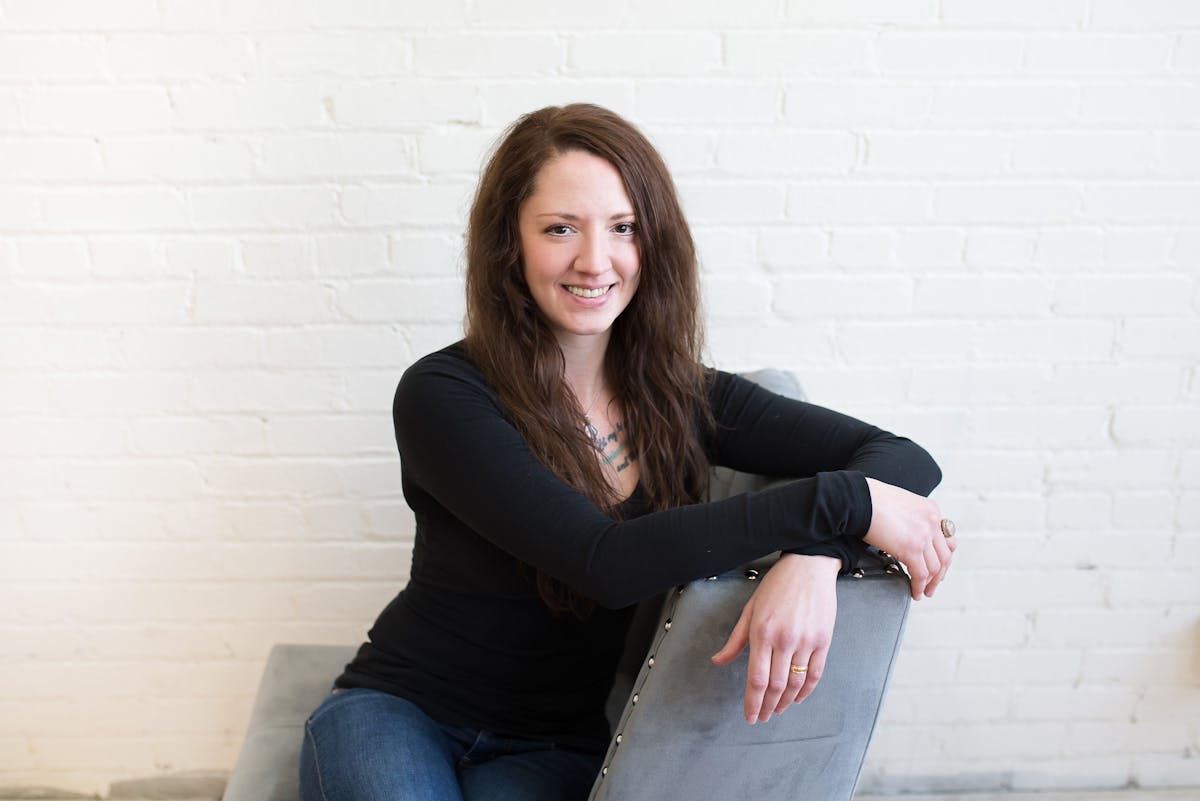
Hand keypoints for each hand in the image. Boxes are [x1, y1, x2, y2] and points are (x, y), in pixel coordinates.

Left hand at [710, 553, 839, 723]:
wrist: (809, 567)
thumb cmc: (776, 586)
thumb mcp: (750, 610)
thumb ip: (735, 640)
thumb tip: (718, 661)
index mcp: (762, 632)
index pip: (756, 678)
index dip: (753, 702)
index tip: (750, 716)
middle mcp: (784, 639)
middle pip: (776, 686)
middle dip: (768, 707)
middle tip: (762, 717)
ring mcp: (806, 641)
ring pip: (796, 683)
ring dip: (786, 702)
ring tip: (778, 710)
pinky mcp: (823, 640)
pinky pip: (816, 673)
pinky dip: (807, 690)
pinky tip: (798, 697)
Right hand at [862, 477, 955, 600]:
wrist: (858, 500)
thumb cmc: (869, 499)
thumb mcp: (900, 503)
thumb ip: (911, 518)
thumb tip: (906, 534)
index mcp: (931, 510)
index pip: (947, 538)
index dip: (944, 557)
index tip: (938, 567)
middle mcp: (932, 522)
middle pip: (945, 555)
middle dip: (940, 574)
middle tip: (933, 584)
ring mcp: (924, 536)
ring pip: (935, 568)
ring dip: (930, 584)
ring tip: (922, 592)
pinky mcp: (911, 549)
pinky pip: (920, 574)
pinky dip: (919, 586)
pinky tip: (915, 592)